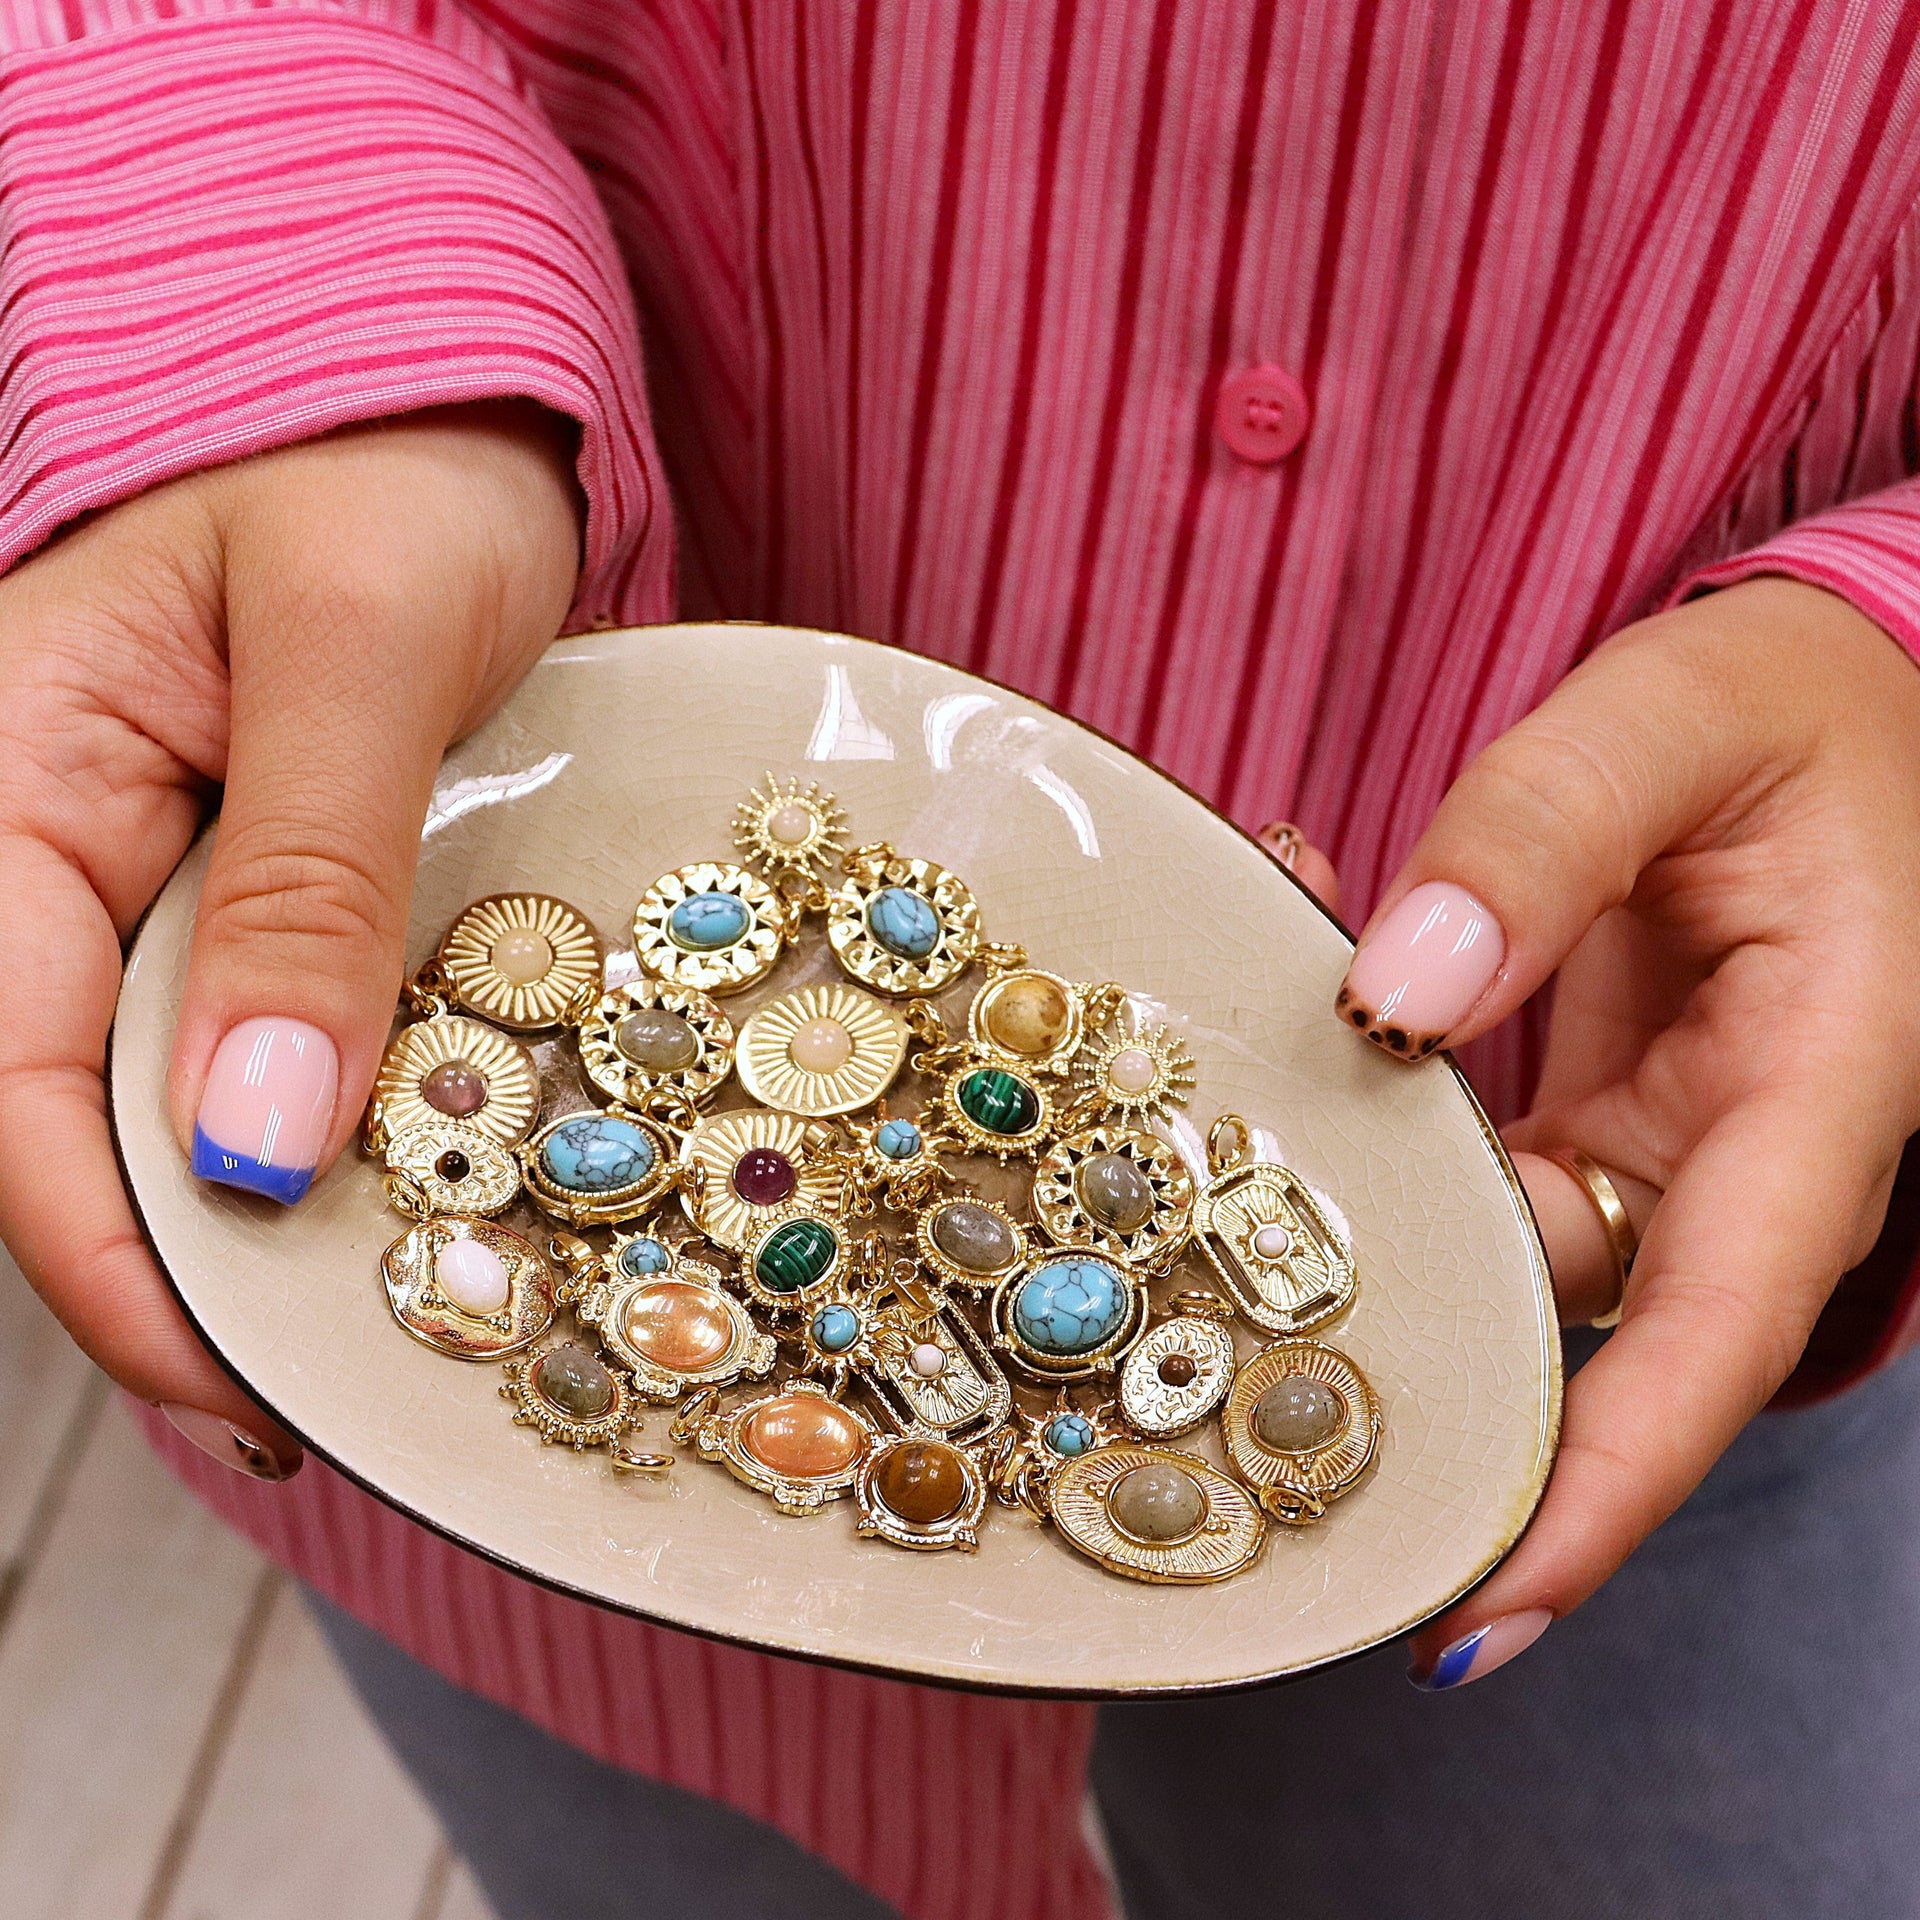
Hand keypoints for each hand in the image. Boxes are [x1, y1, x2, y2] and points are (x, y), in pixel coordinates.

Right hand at [0, 403, 581, 1475]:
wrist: (460, 413)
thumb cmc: (398, 469)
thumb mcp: (360, 650)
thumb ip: (307, 879)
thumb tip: (259, 1135)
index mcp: (11, 776)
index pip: (0, 1067)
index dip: (100, 1248)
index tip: (227, 1375)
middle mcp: (53, 848)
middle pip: (63, 1113)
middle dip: (176, 1270)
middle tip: (321, 1390)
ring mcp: (150, 878)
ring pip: (157, 1098)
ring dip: (248, 1224)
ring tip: (370, 1332)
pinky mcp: (250, 892)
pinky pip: (249, 1041)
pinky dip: (314, 1133)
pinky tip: (393, 1199)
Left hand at [1324, 577, 1919, 1686]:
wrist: (1821, 698)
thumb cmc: (1799, 708)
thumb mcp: (1676, 725)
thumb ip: (1540, 838)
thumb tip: (1395, 994)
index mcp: (1815, 1100)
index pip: (1714, 1342)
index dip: (1596, 1493)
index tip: (1470, 1613)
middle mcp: (1735, 1161)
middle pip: (1575, 1341)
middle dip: (1414, 1380)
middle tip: (1216, 1398)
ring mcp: (1659, 1145)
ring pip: (1495, 1248)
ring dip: (1346, 1183)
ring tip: (1205, 1094)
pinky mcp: (1595, 1112)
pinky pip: (1469, 1161)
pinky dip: (1369, 1091)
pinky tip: (1292, 961)